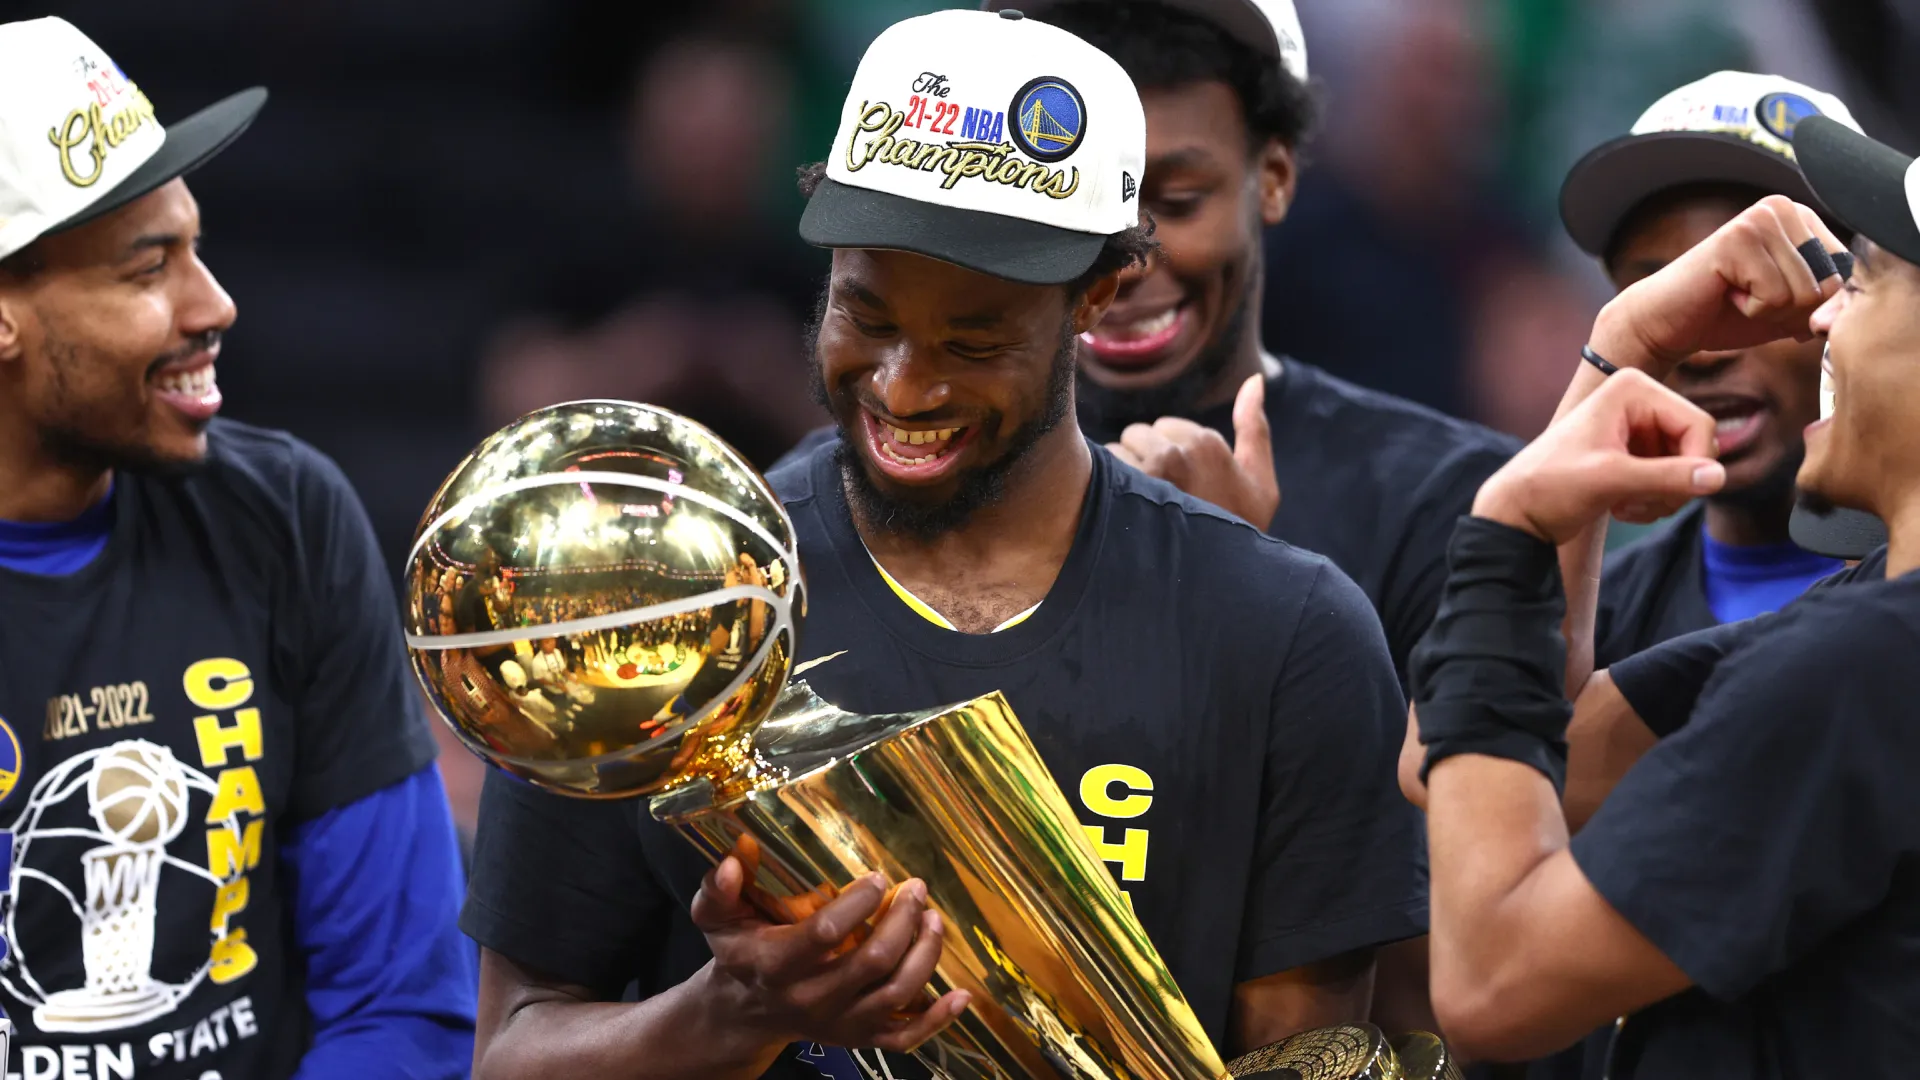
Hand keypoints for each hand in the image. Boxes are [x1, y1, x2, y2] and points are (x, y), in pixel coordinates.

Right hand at [692, 855, 969, 1055]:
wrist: (745, 1011)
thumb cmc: (739, 952)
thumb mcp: (715, 918)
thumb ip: (719, 888)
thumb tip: (737, 856)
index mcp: (775, 965)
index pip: (825, 934)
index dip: (859, 904)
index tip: (880, 877)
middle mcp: (810, 999)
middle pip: (872, 962)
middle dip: (903, 921)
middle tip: (917, 889)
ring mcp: (839, 1023)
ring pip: (895, 995)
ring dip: (925, 955)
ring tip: (934, 919)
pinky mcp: (859, 1038)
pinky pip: (905, 1038)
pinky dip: (938, 1020)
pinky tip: (962, 995)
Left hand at [1107, 375, 1278, 525]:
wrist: (1217, 585)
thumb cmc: (1238, 534)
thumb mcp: (1260, 485)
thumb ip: (1255, 429)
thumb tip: (1254, 379)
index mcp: (1209, 443)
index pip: (1168, 428)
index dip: (1174, 456)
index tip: (1184, 487)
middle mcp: (1177, 452)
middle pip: (1139, 435)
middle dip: (1146, 460)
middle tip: (1161, 501)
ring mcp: (1146, 473)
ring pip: (1118, 451)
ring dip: (1124, 475)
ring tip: (1141, 510)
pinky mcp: (1121, 493)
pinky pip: (1102, 470)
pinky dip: (1106, 489)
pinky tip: (1123, 516)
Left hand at [1473, 368, 1724, 543]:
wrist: (1518, 512)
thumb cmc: (1551, 487)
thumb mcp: (1611, 480)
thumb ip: (1667, 477)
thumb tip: (1719, 478)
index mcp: (1633, 387)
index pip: (1699, 424)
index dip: (1696, 464)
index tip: (1669, 496)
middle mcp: (1639, 399)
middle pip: (1697, 445)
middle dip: (1676, 483)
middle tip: (1642, 506)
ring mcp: (1639, 425)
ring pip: (1687, 465)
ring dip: (1664, 495)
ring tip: (1627, 508)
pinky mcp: (1635, 451)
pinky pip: (1671, 476)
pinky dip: (1655, 499)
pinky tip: (1623, 508)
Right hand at [1592, 195, 1846, 373]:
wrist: (1666, 323)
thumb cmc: (1726, 314)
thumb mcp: (1789, 309)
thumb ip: (1826, 303)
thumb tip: (1841, 310)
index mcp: (1799, 217)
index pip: (1843, 273)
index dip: (1808, 303)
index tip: (1767, 294)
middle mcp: (1782, 208)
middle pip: (1827, 283)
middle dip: (1790, 308)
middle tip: (1748, 296)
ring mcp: (1759, 219)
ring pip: (1803, 292)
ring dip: (1768, 310)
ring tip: (1736, 295)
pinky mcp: (1738, 239)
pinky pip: (1775, 296)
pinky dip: (1750, 310)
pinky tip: (1724, 294)